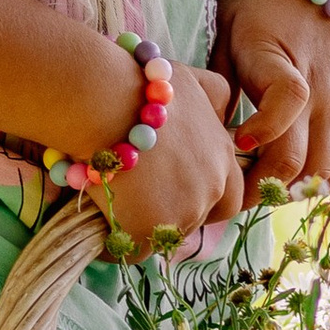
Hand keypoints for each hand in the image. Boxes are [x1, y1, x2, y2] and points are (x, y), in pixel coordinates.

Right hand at [98, 64, 242, 255]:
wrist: (101, 102)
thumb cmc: (138, 85)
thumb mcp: (190, 79)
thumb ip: (216, 93)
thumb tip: (225, 108)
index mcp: (222, 157)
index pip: (230, 194)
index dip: (202, 194)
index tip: (174, 187)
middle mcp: (211, 187)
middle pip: (199, 219)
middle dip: (176, 214)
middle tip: (144, 200)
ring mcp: (182, 212)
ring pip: (166, 234)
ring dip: (145, 223)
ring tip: (116, 201)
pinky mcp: (148, 230)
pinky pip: (133, 250)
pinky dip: (116, 241)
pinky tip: (99, 222)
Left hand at [213, 0, 329, 191]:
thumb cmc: (255, 5)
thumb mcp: (224, 33)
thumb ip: (219, 86)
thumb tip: (212, 138)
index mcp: (280, 58)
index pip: (288, 100)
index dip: (262, 130)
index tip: (236, 142)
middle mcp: (318, 84)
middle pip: (303, 155)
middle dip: (266, 186)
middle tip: (236, 195)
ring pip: (326, 165)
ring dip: (295, 187)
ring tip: (265, 191)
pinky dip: (328, 177)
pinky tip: (301, 182)